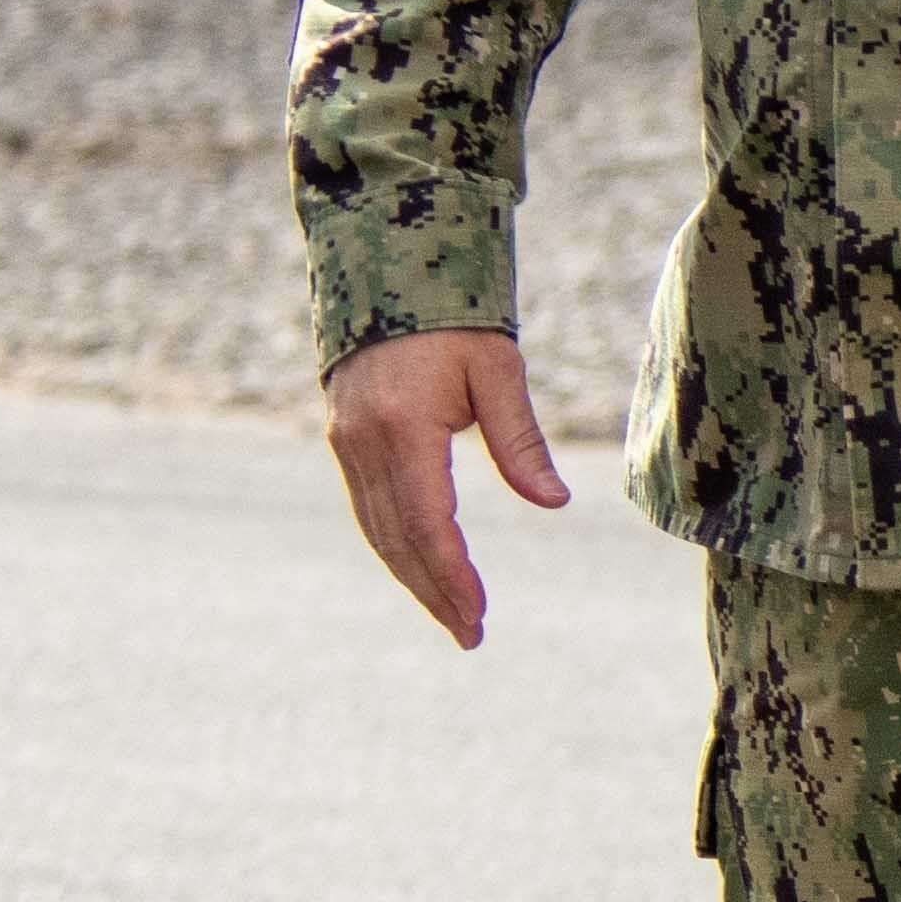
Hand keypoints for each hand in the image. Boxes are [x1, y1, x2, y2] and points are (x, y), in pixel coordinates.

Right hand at [320, 328, 564, 649]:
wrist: (387, 267)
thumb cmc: (454, 317)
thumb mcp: (498, 370)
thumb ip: (521, 440)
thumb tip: (556, 503)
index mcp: (403, 429)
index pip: (429, 523)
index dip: (453, 575)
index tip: (478, 614)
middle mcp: (364, 443)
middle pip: (397, 539)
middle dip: (433, 591)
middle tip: (470, 634)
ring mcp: (347, 443)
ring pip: (377, 530)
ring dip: (412, 577)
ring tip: (452, 615)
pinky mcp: (344, 440)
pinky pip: (369, 508)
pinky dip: (395, 546)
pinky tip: (423, 569)